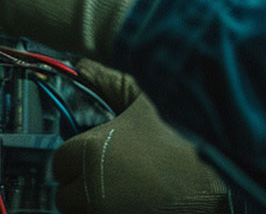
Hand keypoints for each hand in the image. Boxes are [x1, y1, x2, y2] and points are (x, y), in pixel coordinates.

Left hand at [53, 59, 230, 213]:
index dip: (80, 156)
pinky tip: (132, 203)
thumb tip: (80, 66)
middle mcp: (87, 184)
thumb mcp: (142, 102)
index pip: (59, 161)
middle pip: (65, 191)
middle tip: (117, 171)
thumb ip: (107, 82)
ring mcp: (98, 212)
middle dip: (85, 183)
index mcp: (89, 149)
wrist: (206, 179)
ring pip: (78, 210)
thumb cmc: (174, 139)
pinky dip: (108, 213)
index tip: (102, 153)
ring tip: (127, 188)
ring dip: (94, 203)